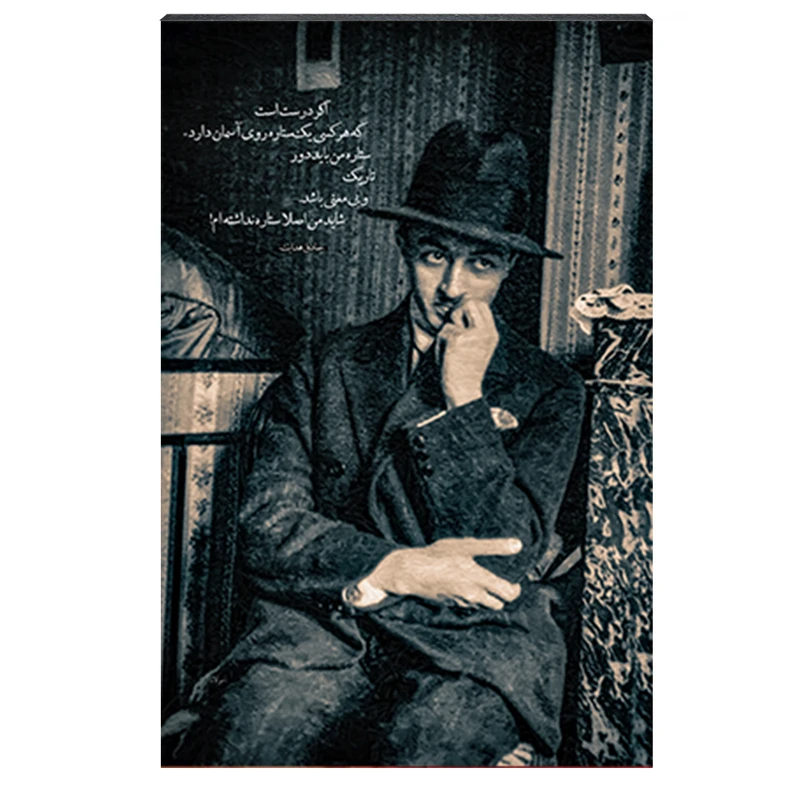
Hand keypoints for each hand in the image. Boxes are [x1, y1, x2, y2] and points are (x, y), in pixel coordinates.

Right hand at [367, 537, 522, 610]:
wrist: (412, 571)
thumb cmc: (439, 555)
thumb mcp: (467, 546)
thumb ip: (494, 547)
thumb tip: (518, 545)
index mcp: (480, 580)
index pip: (508, 594)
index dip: (515, 590)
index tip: (515, 582)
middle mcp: (473, 595)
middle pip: (498, 605)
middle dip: (502, 596)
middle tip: (501, 584)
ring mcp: (462, 602)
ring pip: (483, 606)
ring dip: (487, 598)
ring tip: (483, 583)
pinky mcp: (452, 604)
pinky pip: (469, 605)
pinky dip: (473, 599)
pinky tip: (466, 585)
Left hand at [436, 299, 498, 408]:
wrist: (463, 389)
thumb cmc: (466, 370)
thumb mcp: (477, 346)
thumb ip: (473, 328)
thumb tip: (461, 306)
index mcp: (491, 333)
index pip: (481, 305)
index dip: (468, 309)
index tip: (461, 322)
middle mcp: (485, 331)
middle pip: (470, 303)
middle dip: (459, 312)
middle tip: (456, 331)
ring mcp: (472, 334)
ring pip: (453, 316)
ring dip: (448, 330)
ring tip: (452, 348)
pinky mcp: (458, 338)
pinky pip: (444, 331)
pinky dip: (441, 342)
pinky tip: (447, 355)